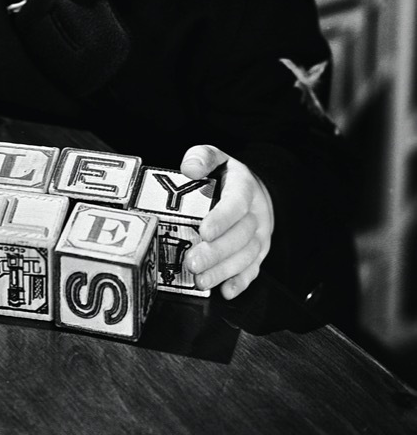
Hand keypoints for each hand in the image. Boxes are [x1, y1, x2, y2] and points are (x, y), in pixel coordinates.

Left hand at [179, 143, 273, 298]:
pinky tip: (226, 291)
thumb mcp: (216, 157)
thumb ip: (202, 157)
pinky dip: (240, 283)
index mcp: (245, 187)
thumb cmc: (229, 175)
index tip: (204, 231)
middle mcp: (256, 214)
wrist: (256, 189)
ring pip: (246, 257)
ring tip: (201, 279)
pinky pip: (253, 270)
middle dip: (216, 253)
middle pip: (240, 236)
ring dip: (223, 271)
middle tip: (193, 261)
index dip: (222, 219)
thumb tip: (189, 168)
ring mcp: (260, 236)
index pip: (236, 204)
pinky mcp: (259, 253)